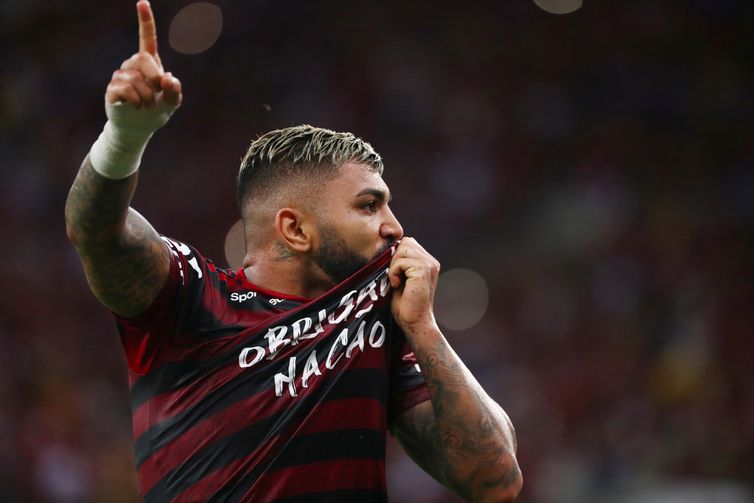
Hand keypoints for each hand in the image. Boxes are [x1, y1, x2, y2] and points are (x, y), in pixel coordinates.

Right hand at [105, 0, 181, 139]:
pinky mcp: (112, 89)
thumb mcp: (171, 103)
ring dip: (146, 95)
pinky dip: (135, 99)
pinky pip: (124, 88)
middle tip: (157, 93)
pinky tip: (137, 106)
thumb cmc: (156, 111)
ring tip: (146, 104)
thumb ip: (175, 91)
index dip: (145, 21)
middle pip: (142, 59)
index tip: (142, 2)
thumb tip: (168, 78)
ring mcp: (121, 76)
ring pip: (134, 77)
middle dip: (153, 77)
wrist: (138, 129)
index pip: (147, 39)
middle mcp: (133, 66)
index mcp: (149, 64)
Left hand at [388, 238, 440, 332]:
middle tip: (395, 277)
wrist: (414, 322)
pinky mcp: (423, 271)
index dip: (396, 254)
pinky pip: (400, 261)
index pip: (408, 242)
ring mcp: (429, 265)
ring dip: (394, 266)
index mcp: (428, 262)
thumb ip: (399, 262)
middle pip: (405, 242)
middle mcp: (431, 261)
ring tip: (396, 281)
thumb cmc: (404, 304)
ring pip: (402, 249)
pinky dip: (393, 272)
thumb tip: (386, 248)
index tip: (394, 273)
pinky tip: (397, 285)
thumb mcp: (401, 277)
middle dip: (395, 258)